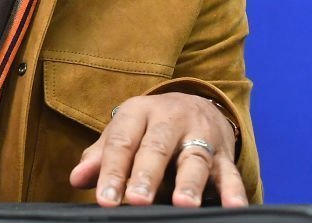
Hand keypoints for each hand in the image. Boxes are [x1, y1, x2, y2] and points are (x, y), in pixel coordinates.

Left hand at [69, 92, 246, 207]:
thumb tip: (77, 178)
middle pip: (157, 147)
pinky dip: (234, 190)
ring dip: (189, 182)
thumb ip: (101, 157)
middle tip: (137, 200)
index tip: (105, 199)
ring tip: (182, 204)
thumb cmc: (149, 127)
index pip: (122, 142)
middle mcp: (170, 120)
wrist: (196, 104)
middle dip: (147, 175)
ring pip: (195, 158)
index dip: (112, 171)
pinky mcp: (224, 153)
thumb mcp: (123, 132)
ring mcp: (200, 134)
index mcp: (139, 113)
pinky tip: (233, 207)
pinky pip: (230, 172)